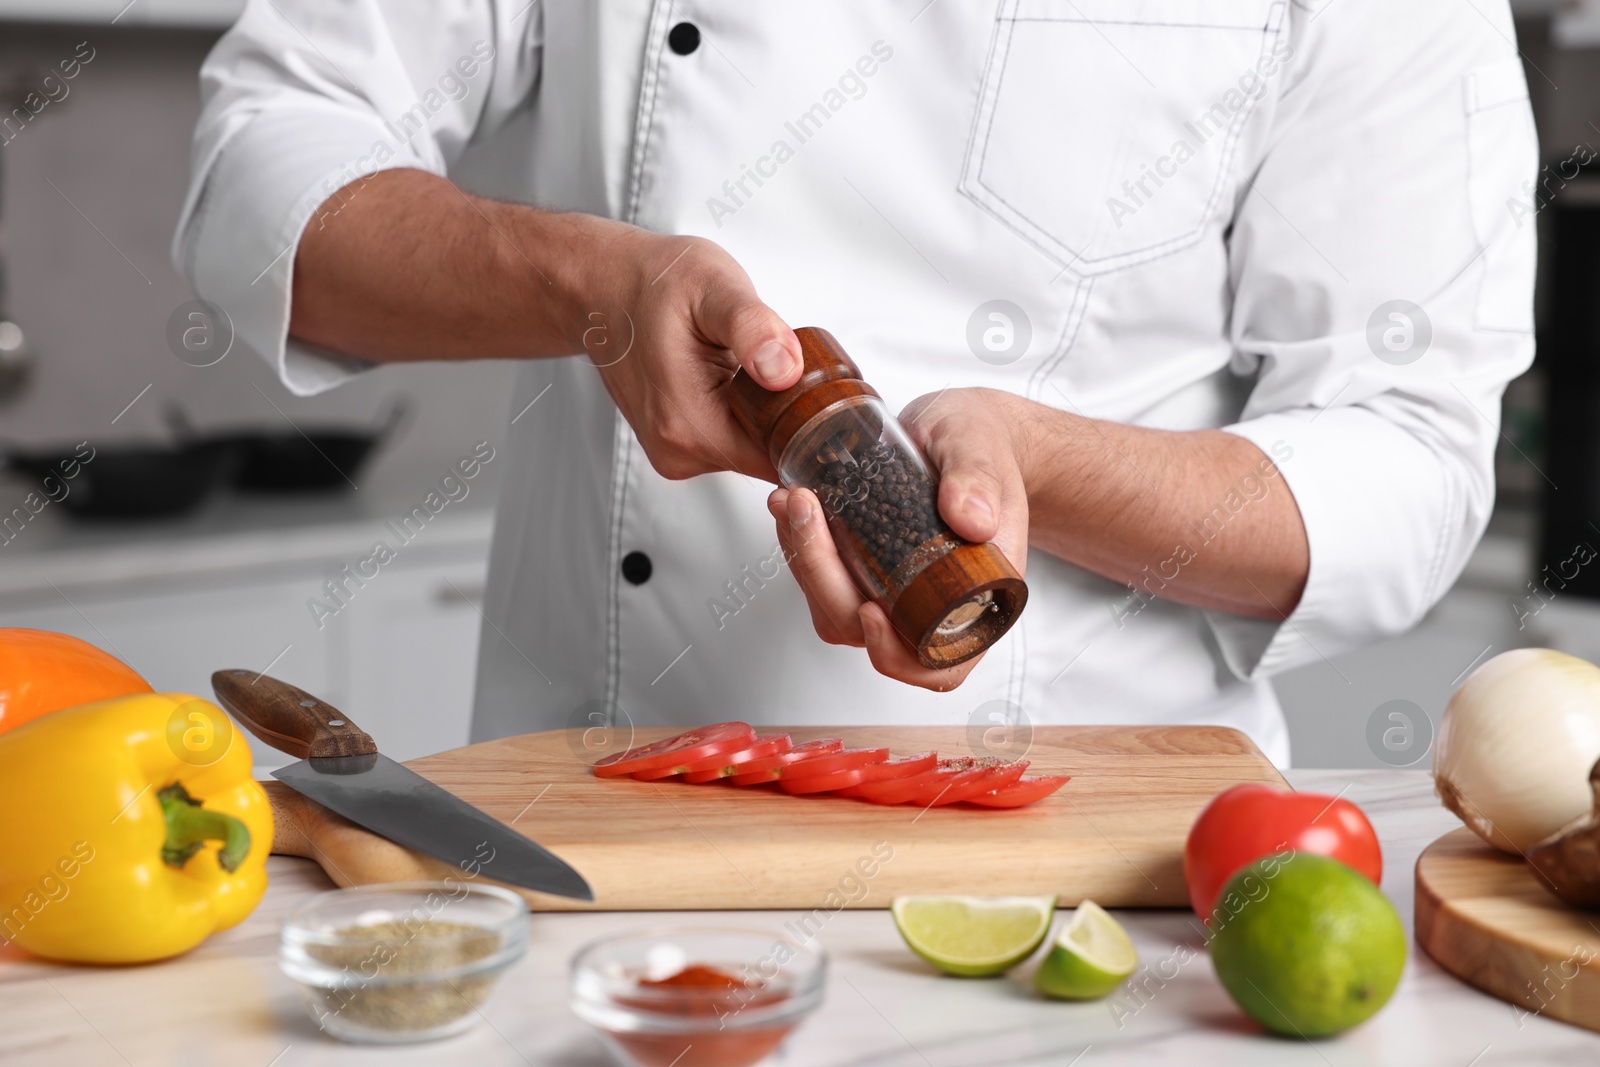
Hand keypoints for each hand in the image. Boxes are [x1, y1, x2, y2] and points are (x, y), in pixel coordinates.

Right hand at [290, 172, 798, 481]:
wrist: (601, 287)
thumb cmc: (651, 282)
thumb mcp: (713, 287)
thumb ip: (753, 327)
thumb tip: (784, 368)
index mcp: (690, 426)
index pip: (781, 461)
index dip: (812, 431)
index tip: (822, 394)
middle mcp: (679, 451)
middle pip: (770, 456)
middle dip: (791, 416)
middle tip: (786, 361)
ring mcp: (676, 451)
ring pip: (754, 447)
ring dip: (768, 412)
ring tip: (755, 363)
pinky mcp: (678, 443)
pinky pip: (735, 438)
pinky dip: (747, 411)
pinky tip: (738, 374)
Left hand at [768, 388, 1031, 690]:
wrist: (963, 426)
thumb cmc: (983, 442)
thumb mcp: (982, 446)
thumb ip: (978, 477)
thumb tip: (972, 520)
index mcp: (978, 594)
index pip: (941, 663)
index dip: (899, 654)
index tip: (869, 611)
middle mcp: (933, 604)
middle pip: (866, 631)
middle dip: (824, 576)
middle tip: (804, 512)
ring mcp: (893, 589)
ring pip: (836, 608)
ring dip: (805, 563)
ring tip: (791, 500)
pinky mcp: (864, 567)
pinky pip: (825, 578)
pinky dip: (803, 547)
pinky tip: (792, 504)